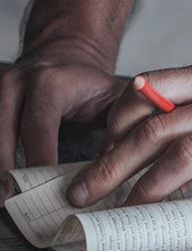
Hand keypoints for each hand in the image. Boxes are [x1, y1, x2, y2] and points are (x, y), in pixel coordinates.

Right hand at [0, 39, 123, 196]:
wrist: (65, 52)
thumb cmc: (89, 80)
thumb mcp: (114, 95)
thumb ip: (120, 124)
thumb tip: (118, 162)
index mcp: (49, 83)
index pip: (39, 125)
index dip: (38, 156)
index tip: (39, 184)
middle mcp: (17, 86)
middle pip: (2, 131)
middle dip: (3, 167)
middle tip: (6, 198)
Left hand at [67, 59, 191, 211]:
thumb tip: (164, 137)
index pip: (152, 92)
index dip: (116, 125)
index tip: (102, 151)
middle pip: (159, 128)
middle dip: (113, 164)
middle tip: (88, 192)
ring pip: (186, 158)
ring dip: (146, 190)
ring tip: (125, 214)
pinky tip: (189, 221)